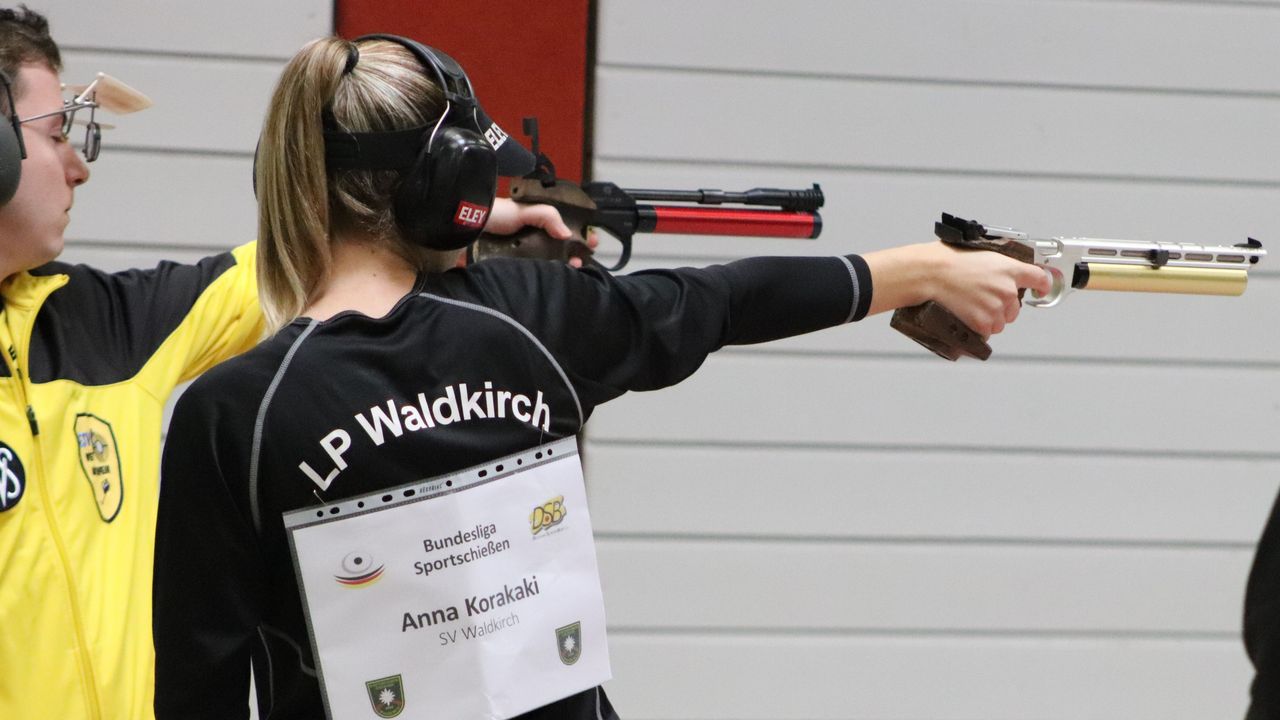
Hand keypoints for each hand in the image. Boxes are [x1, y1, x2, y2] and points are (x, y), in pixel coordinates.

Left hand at [483, 198, 598, 267]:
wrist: (467, 227)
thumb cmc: (495, 214)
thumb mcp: (525, 210)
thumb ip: (547, 217)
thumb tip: (567, 234)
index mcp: (538, 218)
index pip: (566, 226)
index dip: (580, 233)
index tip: (592, 241)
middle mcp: (534, 234)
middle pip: (561, 245)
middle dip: (575, 252)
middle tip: (583, 261)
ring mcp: (525, 250)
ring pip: (550, 259)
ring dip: (563, 265)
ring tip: (571, 270)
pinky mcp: (515, 264)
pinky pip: (535, 270)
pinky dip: (545, 273)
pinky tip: (553, 277)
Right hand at [865, 241, 1051, 334]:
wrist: (931, 273)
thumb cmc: (948, 259)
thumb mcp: (980, 252)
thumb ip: (999, 265)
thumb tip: (1002, 272)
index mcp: (1010, 268)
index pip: (1039, 278)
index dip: (1042, 285)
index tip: (1041, 289)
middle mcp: (1008, 289)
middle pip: (1015, 307)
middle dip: (1001, 306)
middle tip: (981, 297)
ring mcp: (997, 308)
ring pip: (1001, 322)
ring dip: (989, 318)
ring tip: (970, 305)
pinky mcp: (984, 322)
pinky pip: (987, 332)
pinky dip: (978, 327)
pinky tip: (966, 314)